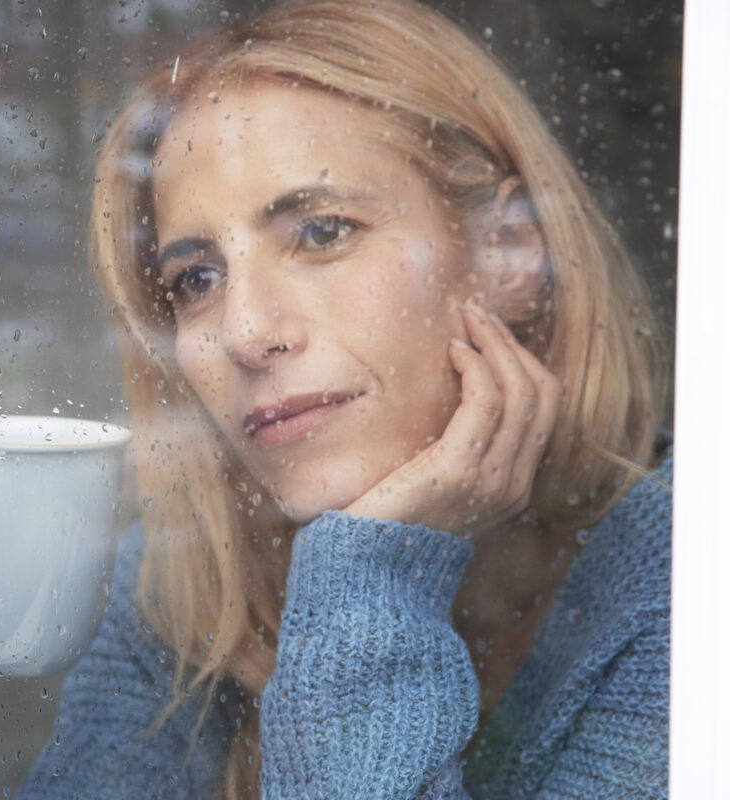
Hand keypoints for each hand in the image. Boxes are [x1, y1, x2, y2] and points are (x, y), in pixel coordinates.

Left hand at [344, 301, 561, 536]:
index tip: (489, 335)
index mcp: (510, 486)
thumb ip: (453, 454)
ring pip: (521, 391)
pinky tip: (453, 350)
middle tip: (479, 316)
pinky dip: (476, 367)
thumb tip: (448, 407)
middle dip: (513, 346)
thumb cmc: (384, 525)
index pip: (543, 410)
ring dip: (495, 345)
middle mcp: (511, 483)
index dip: (523, 364)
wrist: (363, 569)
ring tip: (467, 321)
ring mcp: (492, 478)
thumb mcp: (430, 486)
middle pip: (541, 394)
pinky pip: (487, 402)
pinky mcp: (460, 469)